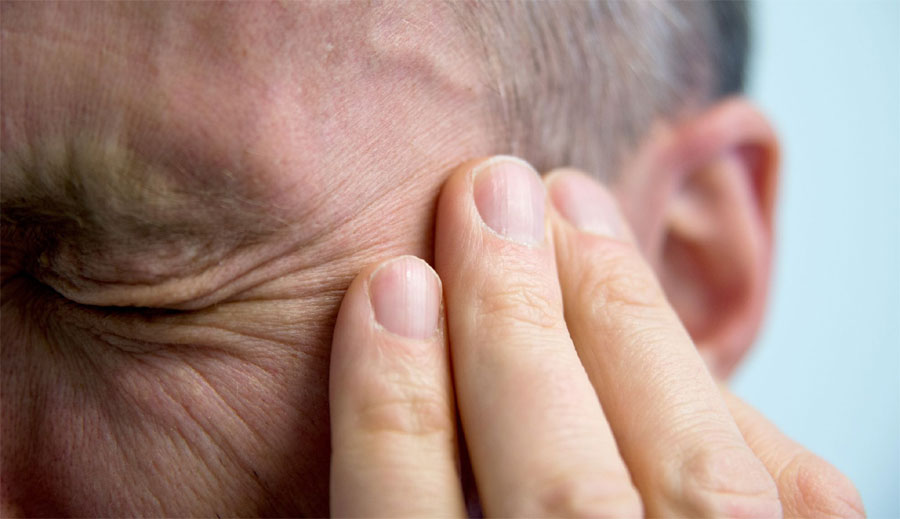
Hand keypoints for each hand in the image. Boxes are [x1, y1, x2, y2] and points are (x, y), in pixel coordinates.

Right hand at [328, 156, 863, 516]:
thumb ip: (409, 500)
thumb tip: (384, 379)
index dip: (397, 409)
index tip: (386, 290)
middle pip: (562, 502)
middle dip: (516, 326)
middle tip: (487, 196)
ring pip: (687, 484)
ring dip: (620, 322)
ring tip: (569, 205)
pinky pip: (798, 501)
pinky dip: (721, 394)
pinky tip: (658, 313)